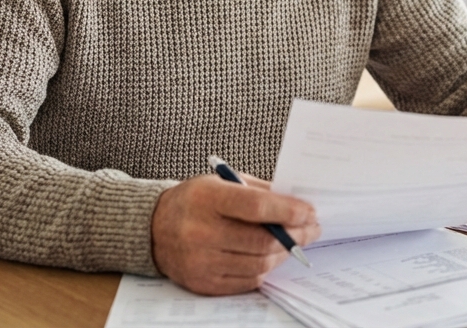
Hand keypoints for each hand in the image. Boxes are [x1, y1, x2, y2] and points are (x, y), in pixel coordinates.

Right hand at [151, 172, 319, 294]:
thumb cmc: (196, 201)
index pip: (257, 207)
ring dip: (283, 254)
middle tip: (311, 229)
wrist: (155, 228)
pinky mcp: (203, 283)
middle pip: (262, 240)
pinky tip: (270, 256)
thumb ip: (259, 192)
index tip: (310, 212)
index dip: (288, 211)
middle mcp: (201, 232)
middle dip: (295, 235)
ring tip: (293, 243)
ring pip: (259, 264)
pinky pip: (247, 281)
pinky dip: (264, 269)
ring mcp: (201, 261)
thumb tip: (297, 206)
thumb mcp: (222, 183)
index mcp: (207, 199)